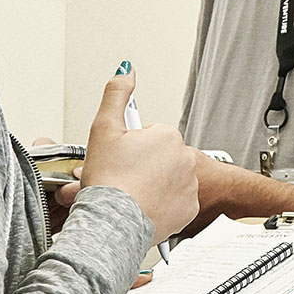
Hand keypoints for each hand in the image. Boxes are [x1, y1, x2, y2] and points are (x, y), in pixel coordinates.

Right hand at [80, 73, 199, 245]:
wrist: (113, 223)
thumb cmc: (108, 181)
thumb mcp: (103, 128)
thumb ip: (117, 94)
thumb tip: (126, 70)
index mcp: (168, 135)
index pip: (149, 135)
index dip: (129, 147)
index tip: (120, 159)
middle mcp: (185, 158)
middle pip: (160, 156)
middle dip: (143, 164)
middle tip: (123, 177)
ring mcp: (190, 185)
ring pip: (168, 179)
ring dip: (153, 184)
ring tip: (132, 193)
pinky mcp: (189, 209)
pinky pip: (175, 202)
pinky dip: (162, 204)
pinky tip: (144, 206)